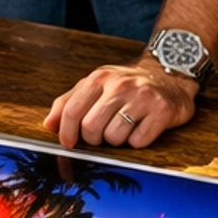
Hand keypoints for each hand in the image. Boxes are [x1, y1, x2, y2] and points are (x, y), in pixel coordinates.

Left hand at [45, 56, 197, 149]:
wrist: (169, 73)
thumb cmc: (127, 84)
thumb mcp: (96, 85)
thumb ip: (69, 102)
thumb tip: (49, 125)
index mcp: (99, 78)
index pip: (72, 111)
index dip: (66, 133)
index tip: (69, 143)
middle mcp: (120, 85)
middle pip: (91, 128)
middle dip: (94, 139)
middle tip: (103, 133)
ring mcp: (142, 97)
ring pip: (115, 138)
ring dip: (117, 140)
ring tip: (124, 127)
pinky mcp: (162, 110)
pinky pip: (139, 141)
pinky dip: (137, 140)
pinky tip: (141, 127)